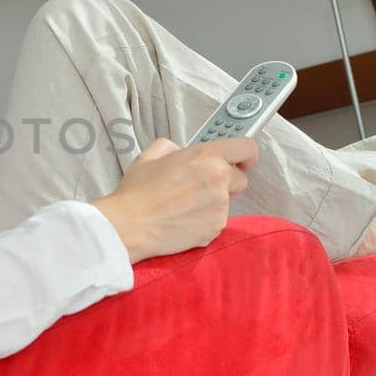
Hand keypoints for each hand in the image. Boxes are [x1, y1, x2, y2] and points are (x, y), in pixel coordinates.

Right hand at [91, 137, 256, 262]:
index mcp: (206, 156)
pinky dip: (204, 221)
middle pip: (241, 179)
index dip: (246, 155)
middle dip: (226, 181)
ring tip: (183, 205)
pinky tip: (183, 219)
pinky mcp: (215, 228)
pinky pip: (217, 221)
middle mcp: (218, 179)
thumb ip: (171, 147)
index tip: (242, 160)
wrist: (129, 225)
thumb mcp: (150, 156)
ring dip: (212, 202)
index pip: (246, 148)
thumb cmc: (137, 193)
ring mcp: (219, 207)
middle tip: (202, 186)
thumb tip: (179, 151)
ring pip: (226, 202)